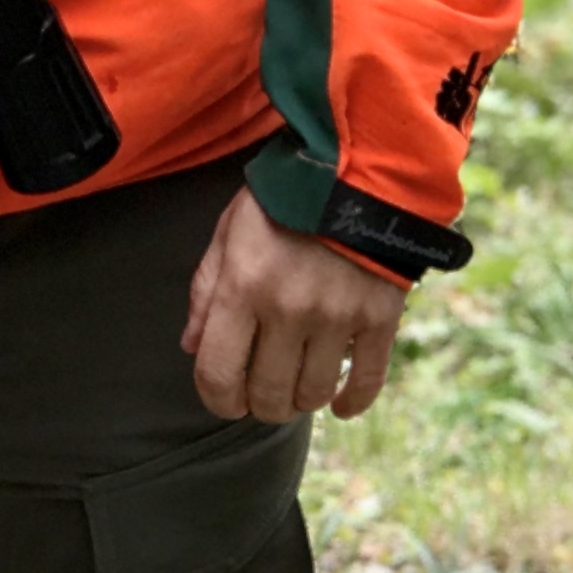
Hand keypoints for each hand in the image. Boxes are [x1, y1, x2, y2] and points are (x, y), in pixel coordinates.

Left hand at [182, 182, 407, 422]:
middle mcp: (289, 310)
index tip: (224, 399)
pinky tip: (340, 406)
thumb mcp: (230, 231)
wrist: (358, 166)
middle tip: (262, 394)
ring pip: (313, 392)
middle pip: (268, 394)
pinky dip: (352, 402)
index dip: (217, 400)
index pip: (219, 374)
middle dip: (259, 405)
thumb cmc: (283, 199)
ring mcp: (338, 316)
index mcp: (243, 287)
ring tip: (297, 387)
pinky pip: (366, 379)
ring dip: (300, 401)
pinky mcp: (379, 316)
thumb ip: (207, 290)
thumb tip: (192, 348)